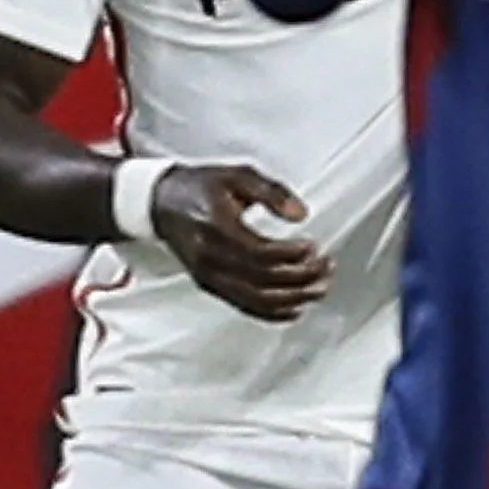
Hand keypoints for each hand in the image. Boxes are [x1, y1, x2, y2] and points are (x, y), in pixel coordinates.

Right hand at [148, 161, 331, 321]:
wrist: (162, 203)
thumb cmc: (200, 187)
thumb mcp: (237, 175)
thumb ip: (271, 192)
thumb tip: (300, 214)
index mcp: (216, 227)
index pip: (260, 252)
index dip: (292, 254)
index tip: (314, 246)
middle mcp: (210, 257)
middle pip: (263, 279)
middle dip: (301, 277)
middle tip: (326, 267)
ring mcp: (208, 276)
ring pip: (256, 299)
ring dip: (294, 298)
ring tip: (319, 289)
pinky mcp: (210, 286)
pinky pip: (245, 307)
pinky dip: (273, 312)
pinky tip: (295, 307)